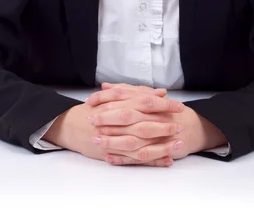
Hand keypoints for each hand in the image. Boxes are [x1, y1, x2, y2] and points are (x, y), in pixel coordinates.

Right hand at [43, 86, 181, 166]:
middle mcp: (119, 122)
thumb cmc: (97, 110)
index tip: (180, 107)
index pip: (146, 103)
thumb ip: (138, 93)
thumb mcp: (116, 96)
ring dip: (162, 145)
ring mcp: (117, 139)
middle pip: (145, 124)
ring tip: (179, 145)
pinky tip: (167, 160)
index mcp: (121, 104)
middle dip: (165, 126)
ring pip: (142, 144)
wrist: (73, 125)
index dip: (164, 105)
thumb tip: (161, 92)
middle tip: (180, 126)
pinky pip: (136, 159)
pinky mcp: (115, 153)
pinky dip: (152, 160)